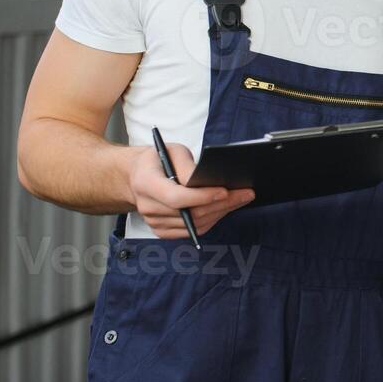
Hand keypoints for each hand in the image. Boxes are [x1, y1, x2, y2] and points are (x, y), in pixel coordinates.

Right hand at [127, 143, 254, 238]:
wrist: (136, 176)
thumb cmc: (157, 160)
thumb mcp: (171, 150)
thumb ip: (186, 164)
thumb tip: (205, 180)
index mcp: (146, 184)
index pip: (176, 197)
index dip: (202, 197)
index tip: (225, 191)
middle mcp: (148, 207)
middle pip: (190, 213)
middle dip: (222, 204)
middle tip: (245, 194)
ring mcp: (154, 222)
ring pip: (195, 224)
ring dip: (221, 213)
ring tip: (240, 200)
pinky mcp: (162, 231)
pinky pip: (192, 231)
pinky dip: (211, 220)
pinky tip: (224, 209)